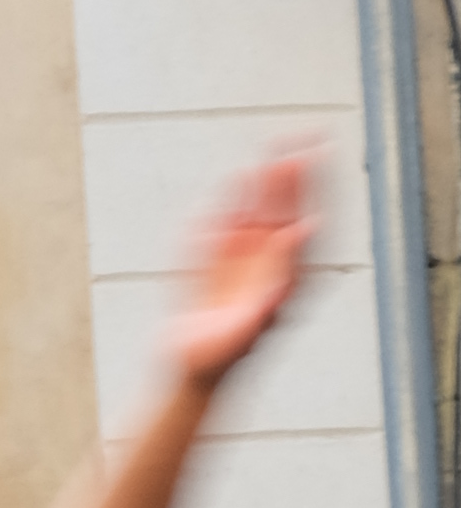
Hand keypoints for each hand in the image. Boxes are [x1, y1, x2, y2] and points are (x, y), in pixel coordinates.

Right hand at [168, 148, 315, 390]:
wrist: (191, 373)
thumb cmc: (223, 358)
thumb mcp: (249, 327)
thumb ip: (275, 284)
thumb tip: (299, 235)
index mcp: (284, 277)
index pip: (303, 222)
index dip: (312, 188)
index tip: (316, 155)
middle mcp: (267, 266)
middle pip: (285, 210)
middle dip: (293, 174)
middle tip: (304, 134)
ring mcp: (241, 264)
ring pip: (258, 212)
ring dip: (266, 181)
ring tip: (275, 145)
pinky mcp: (214, 266)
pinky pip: (223, 227)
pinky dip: (228, 204)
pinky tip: (235, 183)